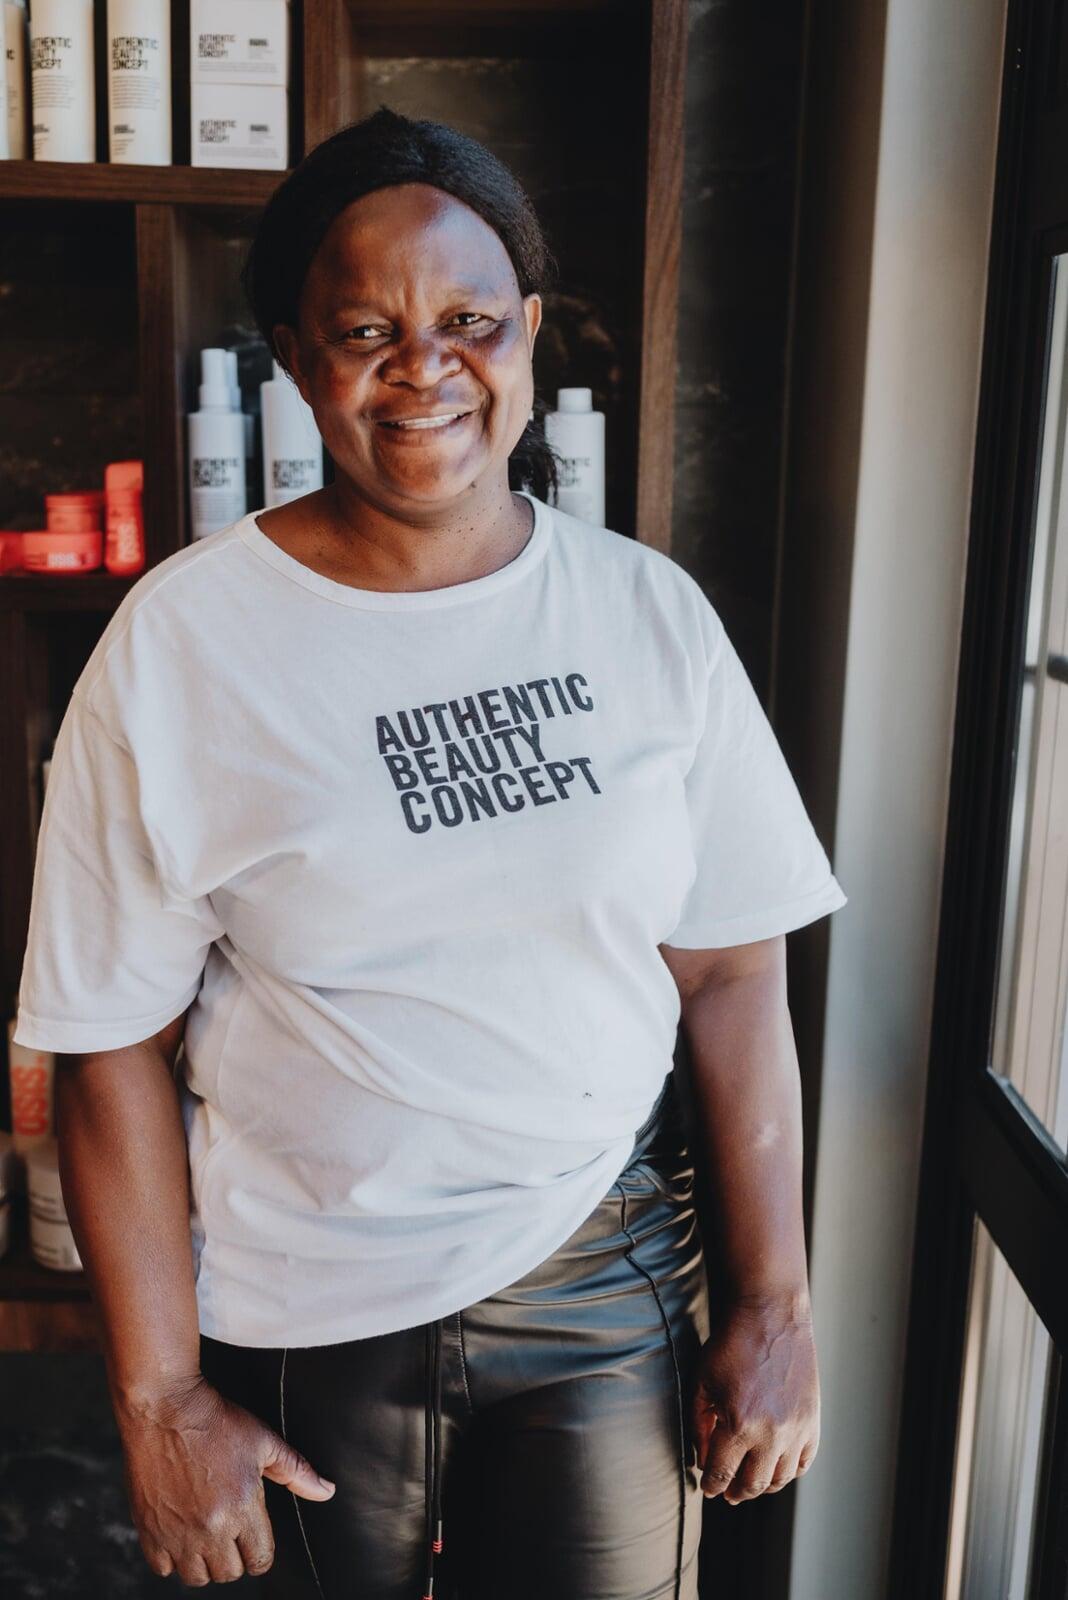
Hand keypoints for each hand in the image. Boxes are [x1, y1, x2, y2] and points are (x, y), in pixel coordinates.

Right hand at [114, 1373, 335, 1584]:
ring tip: (206, 1535)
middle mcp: (210, 1529)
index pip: (260, 1560)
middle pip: (229, 1573)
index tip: (253, 1537)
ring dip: (204, 1561)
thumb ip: (297, 1472)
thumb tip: (326, 1491)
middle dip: (234, 1556)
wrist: (166, 1409)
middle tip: (229, 1530)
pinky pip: (163, 1569)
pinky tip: (180, 1532)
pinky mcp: (149, 1531)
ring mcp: (177, 1533)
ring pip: (197, 1577)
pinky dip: (172, 1558)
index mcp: (243, 1508)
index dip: (261, 1551)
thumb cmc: (217, 1422)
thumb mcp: (264, 1442)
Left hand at [690, 1293, 819, 1503]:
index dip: (711, 1485)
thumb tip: (702, 1458)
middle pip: (752, 1484)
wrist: (771, 1318)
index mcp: (738, 1425)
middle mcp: (770, 1434)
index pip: (721, 1474)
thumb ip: (698, 1425)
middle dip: (736, 1492)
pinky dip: (789, 1471)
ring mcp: (796, 1429)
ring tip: (751, 1483)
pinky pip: (803, 1462)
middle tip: (728, 1493)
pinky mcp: (812, 1421)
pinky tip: (776, 1466)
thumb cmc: (731, 1346)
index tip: (708, 1487)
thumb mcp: (702, 1383)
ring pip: (780, 1479)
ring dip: (763, 1487)